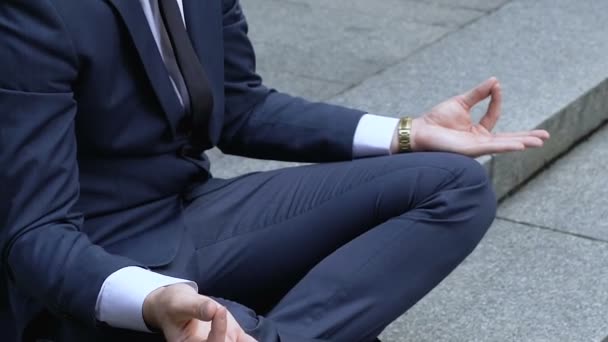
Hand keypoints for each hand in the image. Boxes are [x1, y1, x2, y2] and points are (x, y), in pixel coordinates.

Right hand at [143, 283, 256, 341]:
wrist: (178, 304)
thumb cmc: (174, 304)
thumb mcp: (180, 303)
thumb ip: (195, 307)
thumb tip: (212, 310)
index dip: (218, 331)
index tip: (218, 310)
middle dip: (230, 341)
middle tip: (238, 333)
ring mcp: (222, 341)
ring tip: (246, 337)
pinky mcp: (232, 335)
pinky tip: (252, 340)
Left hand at [396, 77, 549, 156]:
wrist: (420, 131)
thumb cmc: (436, 120)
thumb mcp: (461, 102)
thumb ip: (478, 94)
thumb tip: (495, 81)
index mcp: (477, 130)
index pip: (494, 114)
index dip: (496, 100)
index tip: (496, 86)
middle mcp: (479, 140)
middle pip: (508, 138)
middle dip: (526, 137)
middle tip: (545, 136)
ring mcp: (476, 147)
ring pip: (503, 145)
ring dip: (521, 143)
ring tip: (539, 142)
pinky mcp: (471, 150)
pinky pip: (492, 147)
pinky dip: (506, 146)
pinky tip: (520, 145)